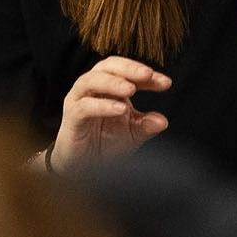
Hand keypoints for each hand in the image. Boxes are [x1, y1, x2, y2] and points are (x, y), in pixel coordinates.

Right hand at [49, 58, 170, 168]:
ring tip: (131, 89)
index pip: (127, 72)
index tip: (166, 83)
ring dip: (112, 82)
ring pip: (91, 81)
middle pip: (107, 66)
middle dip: (129, 69)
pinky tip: (120, 109)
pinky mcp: (71, 118)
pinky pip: (84, 107)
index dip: (147, 76)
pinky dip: (102, 106)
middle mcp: (92, 89)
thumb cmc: (105, 144)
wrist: (84, 169)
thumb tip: (163, 121)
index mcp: (110, 87)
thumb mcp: (133, 134)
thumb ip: (147, 125)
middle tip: (148, 74)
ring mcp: (79, 101)